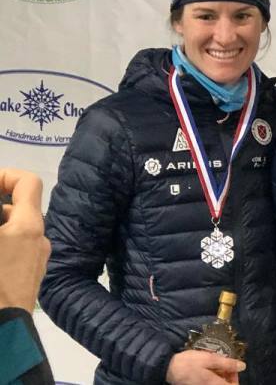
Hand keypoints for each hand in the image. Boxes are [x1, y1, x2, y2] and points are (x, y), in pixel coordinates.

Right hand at [0, 168, 48, 312]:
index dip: (4, 175)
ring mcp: (36, 261)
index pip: (27, 182)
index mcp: (28, 225)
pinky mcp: (28, 280)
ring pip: (11, 233)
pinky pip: (12, 254)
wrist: (2, 332)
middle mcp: (38, 239)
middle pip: (14, 209)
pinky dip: (0, 248)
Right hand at [165, 350, 244, 384]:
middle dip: (229, 376)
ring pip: (219, 384)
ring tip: (217, 364)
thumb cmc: (190, 363)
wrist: (169, 369)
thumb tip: (243, 366)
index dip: (236, 378)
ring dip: (221, 376)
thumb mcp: (210, 359)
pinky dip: (214, 377)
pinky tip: (210, 369)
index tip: (233, 367)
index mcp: (216, 384)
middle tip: (225, 363)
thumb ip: (227, 364)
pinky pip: (211, 383)